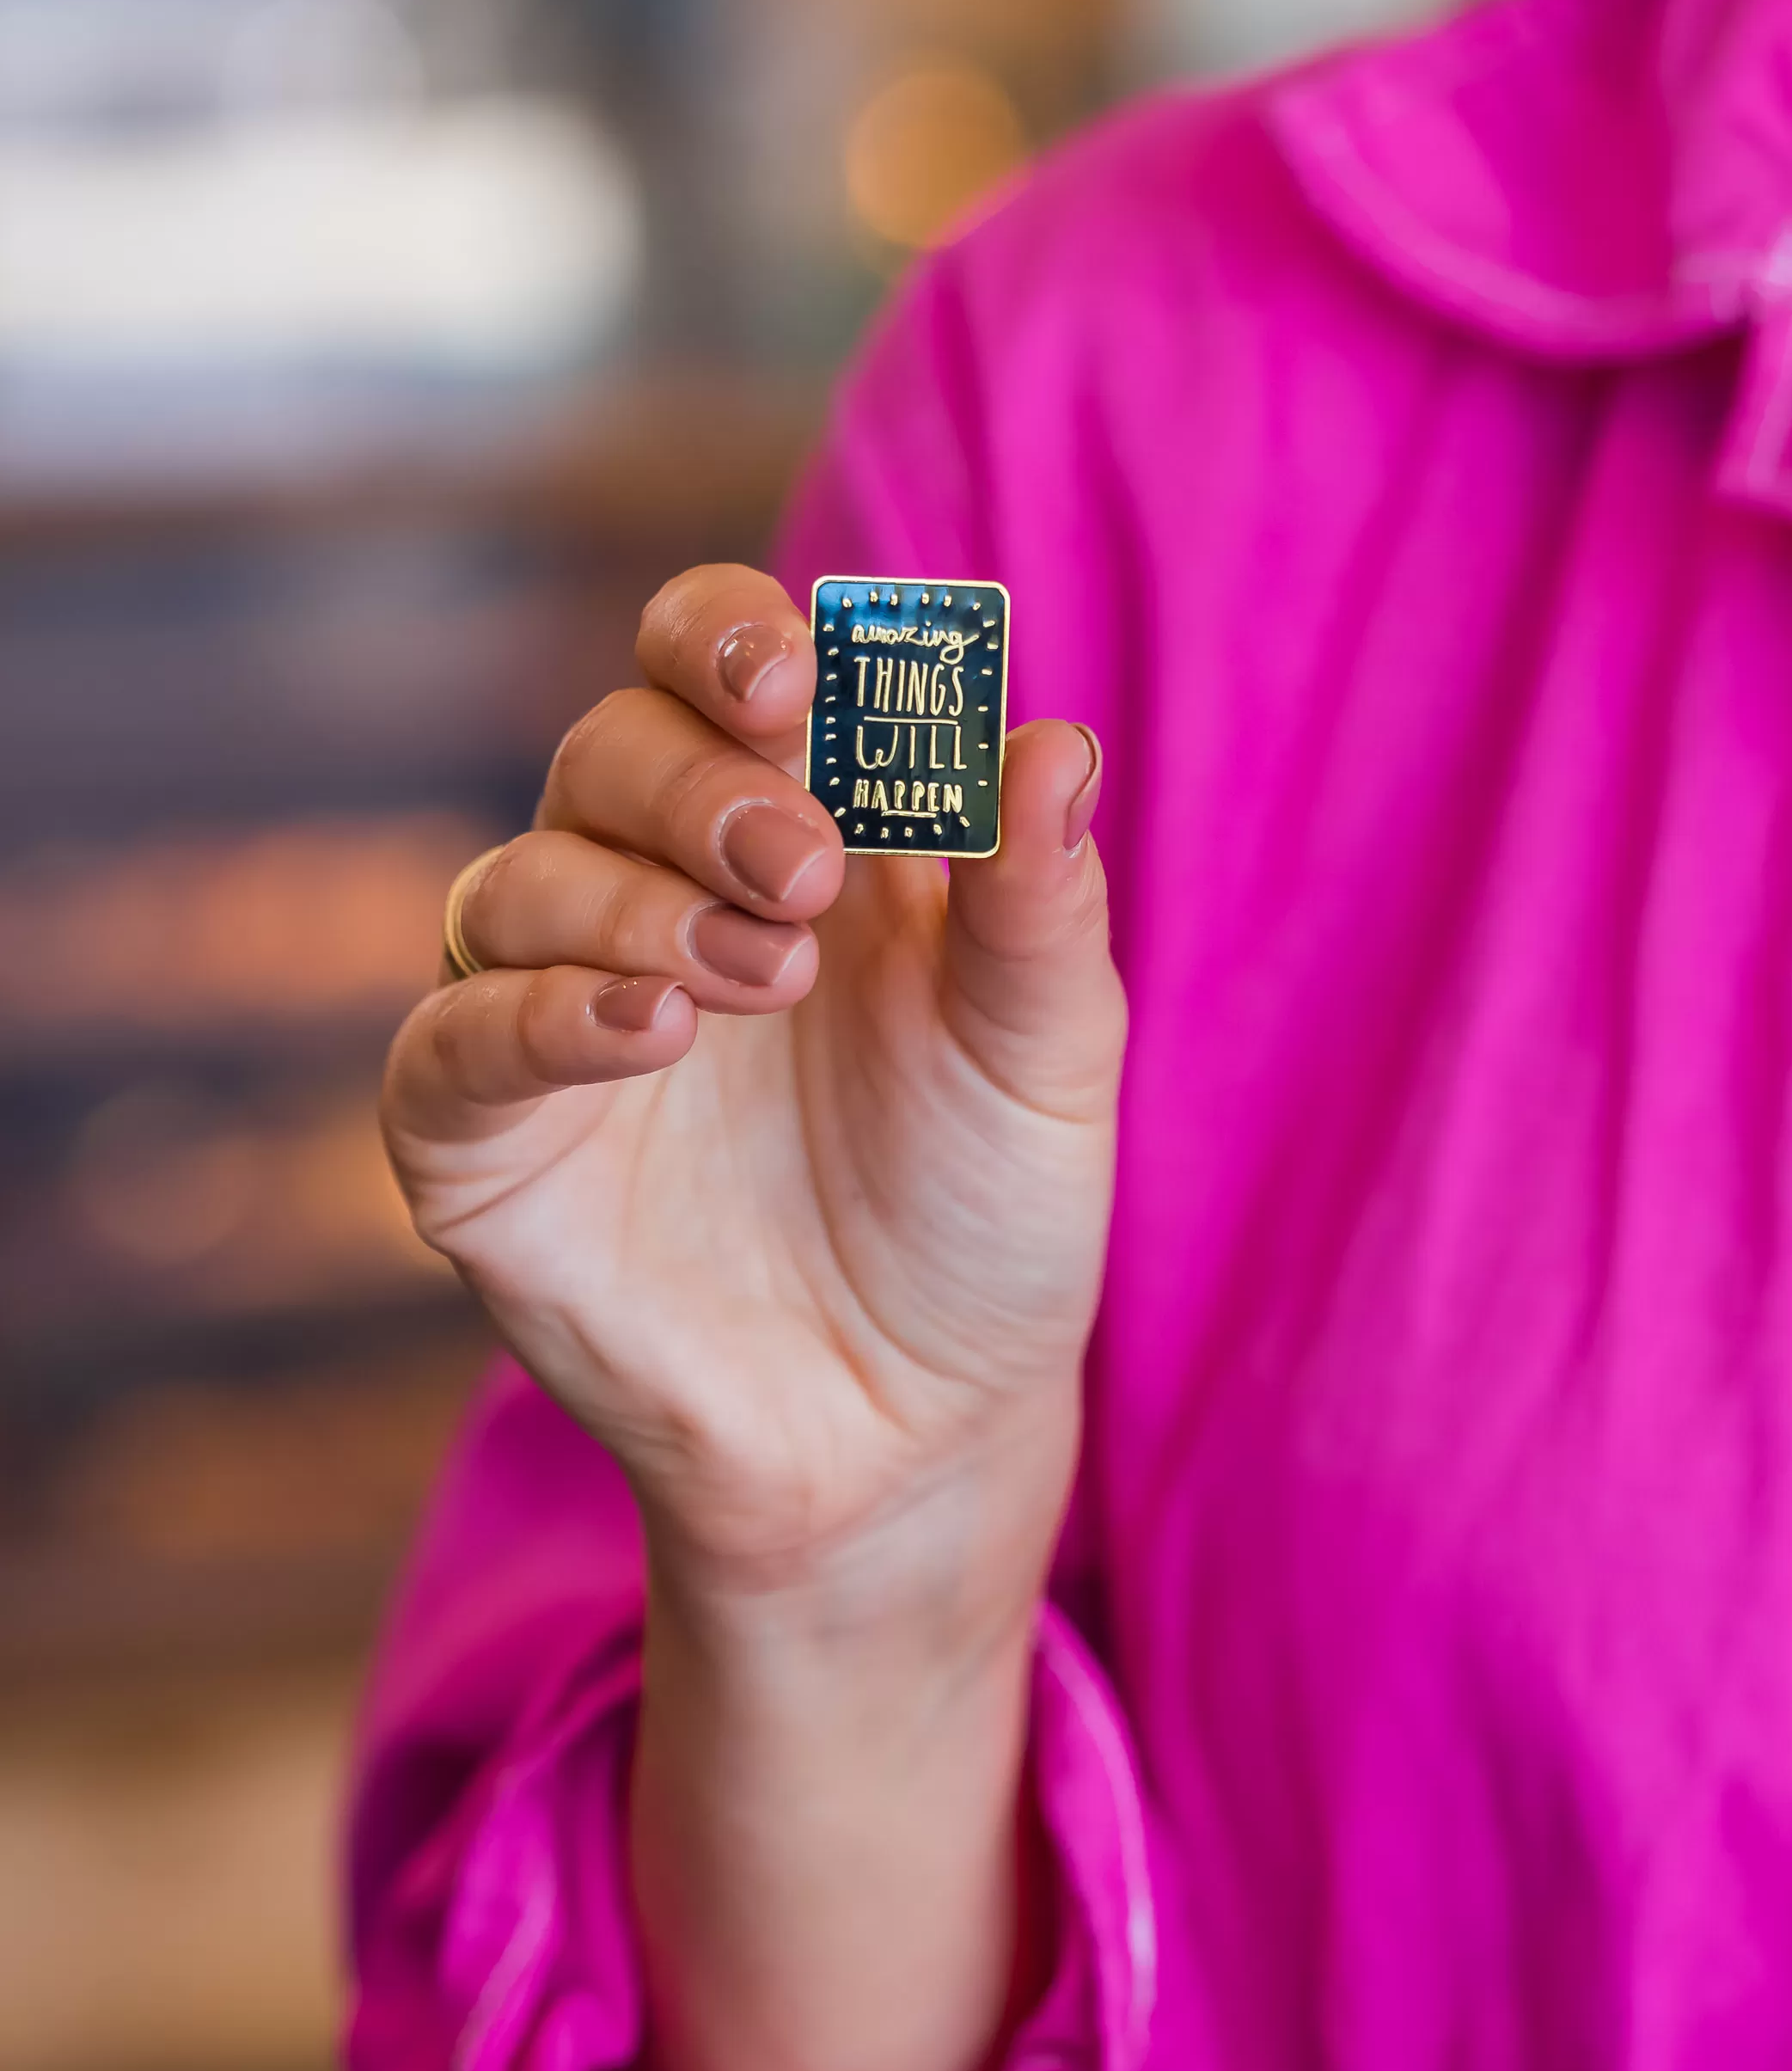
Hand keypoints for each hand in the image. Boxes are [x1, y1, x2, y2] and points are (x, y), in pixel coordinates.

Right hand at [382, 564, 1122, 1627]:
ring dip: (633, 900)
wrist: (921, 1429)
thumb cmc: (983, 1222)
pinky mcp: (486, 1145)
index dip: (731, 641)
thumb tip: (1056, 741)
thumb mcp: (1045, 1061)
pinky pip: (455, 1040)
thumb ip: (1040, 907)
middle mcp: (659, 899)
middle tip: (800, 876)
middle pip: (611, 751)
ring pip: (519, 878)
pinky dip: (536, 1013)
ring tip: (760, 981)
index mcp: (800, 839)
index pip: (719, 670)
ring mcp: (559, 1017)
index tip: (794, 680)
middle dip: (700, 787)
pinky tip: (647, 1029)